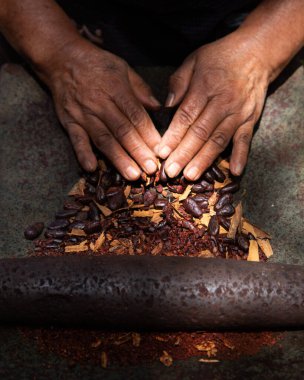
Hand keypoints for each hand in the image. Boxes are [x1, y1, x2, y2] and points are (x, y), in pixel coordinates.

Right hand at [47, 40, 160, 179]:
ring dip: (118, 159)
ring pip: (104, 139)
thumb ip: (141, 90)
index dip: (149, 134)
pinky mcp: (69, 121)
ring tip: (132, 175)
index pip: (136, 116)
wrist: (62, 58)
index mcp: (117, 90)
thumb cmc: (97, 64)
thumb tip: (159, 109)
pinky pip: (76, 139)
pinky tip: (91, 169)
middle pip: (123, 131)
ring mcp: (83, 114)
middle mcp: (100, 104)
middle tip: (151, 170)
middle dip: (138, 152)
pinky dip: (83, 153)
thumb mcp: (123, 69)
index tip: (160, 151)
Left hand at [157, 32, 270, 178]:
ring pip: (219, 140)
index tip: (161, 152)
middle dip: (184, 154)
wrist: (257, 52)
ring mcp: (238, 113)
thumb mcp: (194, 60)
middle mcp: (222, 103)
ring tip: (191, 176)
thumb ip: (179, 82)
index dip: (173, 136)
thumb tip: (166, 107)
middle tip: (170, 173)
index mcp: (204, 87)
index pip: (186, 116)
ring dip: (205, 160)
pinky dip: (241, 156)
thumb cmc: (220, 57)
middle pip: (200, 133)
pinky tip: (234, 172)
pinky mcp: (250, 120)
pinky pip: (245, 140)